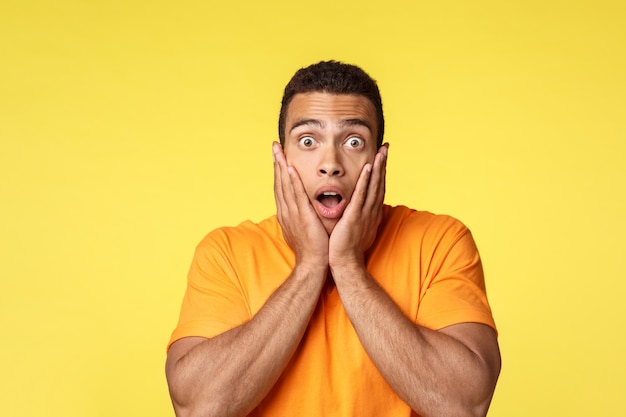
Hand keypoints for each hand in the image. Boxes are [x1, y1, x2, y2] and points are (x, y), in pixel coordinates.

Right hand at [273, 142, 328, 267]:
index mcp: (287, 213)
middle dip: (276, 163)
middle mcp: (286, 211)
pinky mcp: (301, 215)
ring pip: (285, 185)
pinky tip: (289, 168)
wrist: (312, 264)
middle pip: (279, 182)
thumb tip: (303, 211)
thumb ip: (302, 217)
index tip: (278, 157)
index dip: (279, 171)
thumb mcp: (303, 230)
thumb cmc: (312, 249)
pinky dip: (291, 181)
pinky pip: (296, 194)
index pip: (281, 188)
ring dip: (281, 166)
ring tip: (279, 151)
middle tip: (274, 146)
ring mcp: (292, 213)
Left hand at [329, 144, 387, 269]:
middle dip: (383, 165)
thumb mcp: (358, 228)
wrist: (345, 263)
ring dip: (378, 168)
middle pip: (379, 183)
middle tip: (385, 147)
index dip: (381, 172)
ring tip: (380, 152)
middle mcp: (371, 211)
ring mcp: (364, 213)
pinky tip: (367, 168)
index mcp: (371, 213)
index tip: (382, 157)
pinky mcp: (354, 216)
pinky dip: (365, 181)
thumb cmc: (349, 248)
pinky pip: (360, 196)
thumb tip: (363, 210)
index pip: (377, 188)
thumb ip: (360, 216)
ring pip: (373, 186)